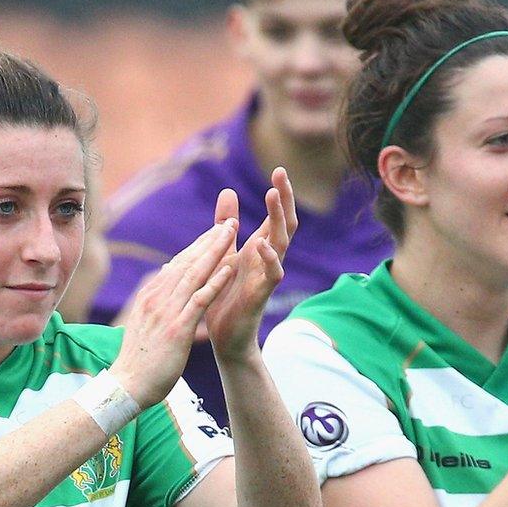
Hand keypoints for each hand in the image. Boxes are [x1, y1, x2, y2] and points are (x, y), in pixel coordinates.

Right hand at [110, 216, 239, 405]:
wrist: (127, 386)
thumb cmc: (137, 361)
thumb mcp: (144, 325)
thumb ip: (155, 303)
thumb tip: (163, 281)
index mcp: (150, 297)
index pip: (177, 265)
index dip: (197, 246)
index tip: (214, 231)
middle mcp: (157, 298)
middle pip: (187, 262)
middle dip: (209, 241)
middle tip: (229, 222)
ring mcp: (166, 312)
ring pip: (195, 274)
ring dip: (216, 251)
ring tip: (233, 233)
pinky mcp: (177, 328)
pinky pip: (200, 300)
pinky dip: (216, 281)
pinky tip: (231, 267)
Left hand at [202, 169, 298, 358]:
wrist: (225, 337)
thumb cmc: (225, 295)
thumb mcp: (223, 253)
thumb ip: (226, 226)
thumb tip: (228, 191)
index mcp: (259, 249)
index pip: (275, 216)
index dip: (279, 194)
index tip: (278, 169)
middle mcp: (267, 259)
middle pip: (284, 223)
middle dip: (284, 199)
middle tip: (280, 174)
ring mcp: (266, 276)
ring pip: (281, 243)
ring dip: (277, 219)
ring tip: (273, 195)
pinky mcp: (261, 294)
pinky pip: (272, 275)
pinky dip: (269, 259)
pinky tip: (262, 244)